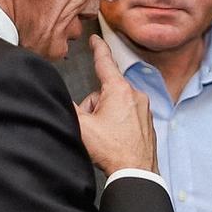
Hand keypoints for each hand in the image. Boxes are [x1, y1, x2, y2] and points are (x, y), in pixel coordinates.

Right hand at [74, 35, 157, 175]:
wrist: (136, 173)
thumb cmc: (113, 151)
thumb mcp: (82, 126)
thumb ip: (70, 108)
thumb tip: (64, 100)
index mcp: (119, 91)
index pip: (105, 62)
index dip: (97, 48)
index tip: (95, 39)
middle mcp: (135, 95)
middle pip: (105, 91)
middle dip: (94, 106)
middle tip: (94, 126)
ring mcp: (143, 109)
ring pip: (115, 104)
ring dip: (105, 116)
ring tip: (105, 137)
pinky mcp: (147, 122)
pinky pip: (126, 116)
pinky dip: (117, 124)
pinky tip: (115, 140)